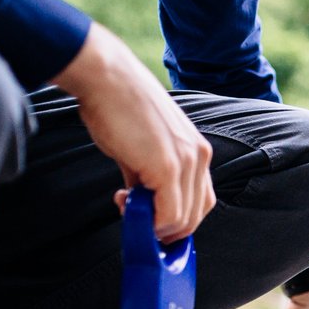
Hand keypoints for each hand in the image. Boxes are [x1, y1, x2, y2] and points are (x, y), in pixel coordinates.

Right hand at [51, 22, 215, 242]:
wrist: (107, 79)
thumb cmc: (119, 107)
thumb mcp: (144, 147)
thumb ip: (148, 177)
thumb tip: (141, 203)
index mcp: (198, 150)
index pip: (201, 201)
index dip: (178, 219)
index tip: (151, 220)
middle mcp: (199, 156)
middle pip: (196, 215)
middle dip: (166, 229)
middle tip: (136, 220)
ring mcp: (186, 161)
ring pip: (183, 219)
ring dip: (154, 226)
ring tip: (127, 206)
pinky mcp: (167, 167)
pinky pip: (168, 214)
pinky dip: (149, 223)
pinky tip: (124, 202)